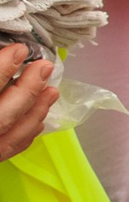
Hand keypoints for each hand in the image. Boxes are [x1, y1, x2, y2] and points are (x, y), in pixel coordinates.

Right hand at [0, 45, 57, 161]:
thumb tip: (8, 54)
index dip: (2, 67)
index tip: (19, 50)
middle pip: (3, 115)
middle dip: (28, 90)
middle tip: (44, 67)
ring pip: (12, 136)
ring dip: (35, 111)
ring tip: (51, 91)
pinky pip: (9, 150)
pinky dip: (26, 134)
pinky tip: (38, 121)